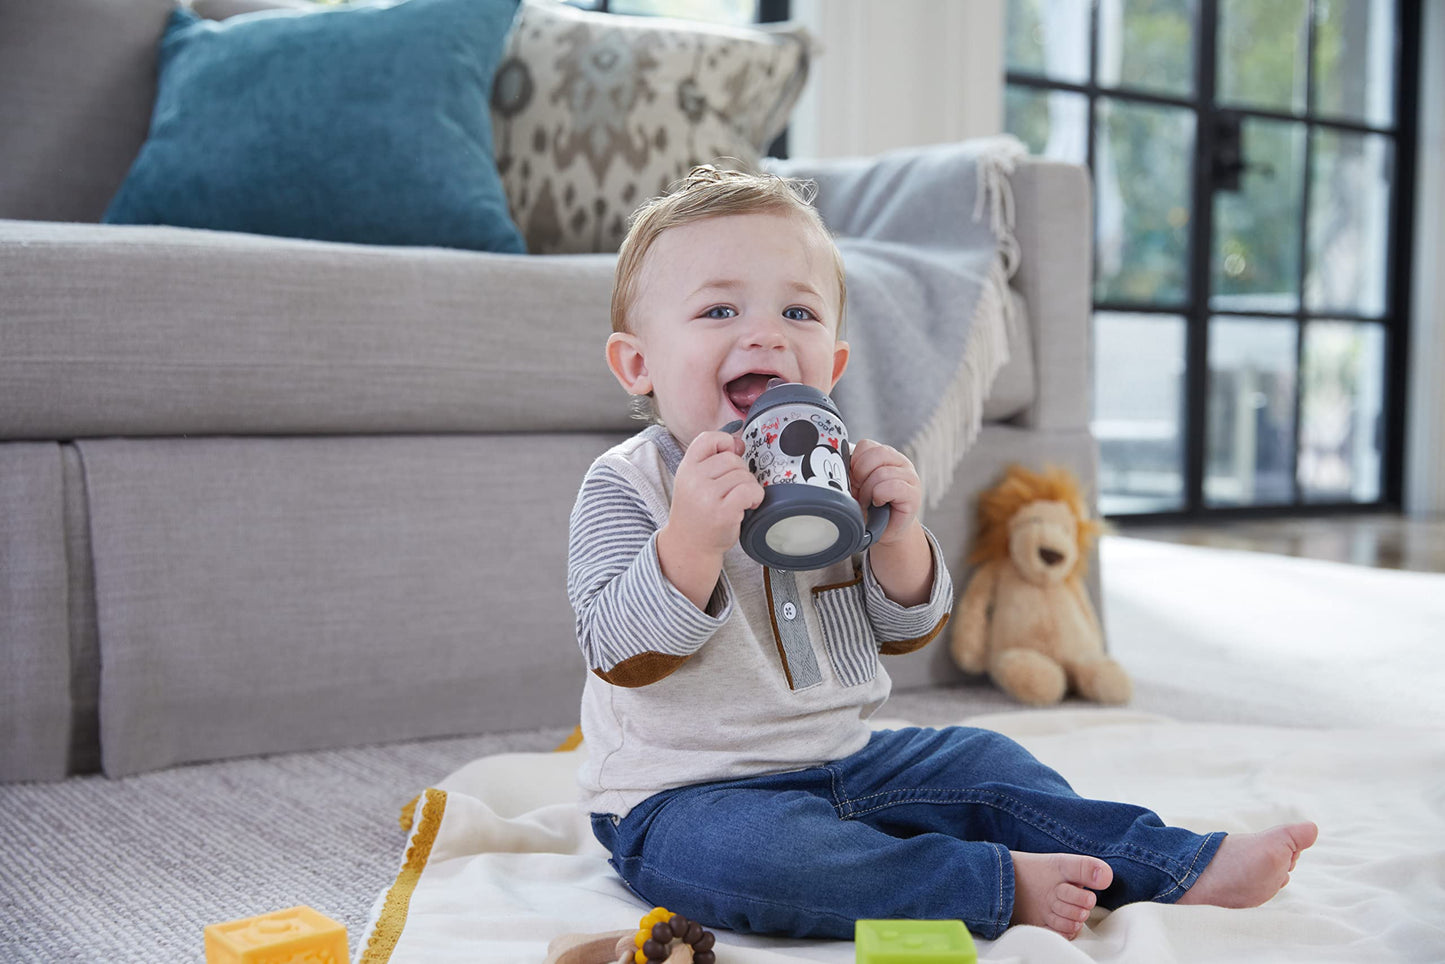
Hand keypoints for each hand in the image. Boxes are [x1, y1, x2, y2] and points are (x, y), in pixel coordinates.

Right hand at [664, 431, 764, 559]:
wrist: (690, 546)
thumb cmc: (697, 513)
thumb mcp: (694, 481)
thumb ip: (712, 460)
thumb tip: (739, 442)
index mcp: (686, 468)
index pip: (708, 438)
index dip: (725, 442)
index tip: (729, 456)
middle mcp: (694, 479)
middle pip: (732, 458)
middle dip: (740, 472)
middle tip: (733, 489)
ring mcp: (708, 495)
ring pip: (744, 475)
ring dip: (749, 486)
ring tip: (740, 500)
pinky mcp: (724, 511)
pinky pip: (751, 490)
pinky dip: (756, 496)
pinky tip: (749, 505)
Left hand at [849, 439, 922, 546]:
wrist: (881, 530)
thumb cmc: (866, 506)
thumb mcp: (853, 485)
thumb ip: (849, 470)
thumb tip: (836, 460)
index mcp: (883, 455)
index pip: (866, 445)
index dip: (854, 462)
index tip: (853, 479)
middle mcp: (899, 461)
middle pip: (876, 453)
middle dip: (861, 474)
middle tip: (859, 490)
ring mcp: (909, 476)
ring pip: (882, 472)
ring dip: (868, 491)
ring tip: (868, 501)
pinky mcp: (913, 494)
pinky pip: (893, 487)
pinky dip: (880, 496)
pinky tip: (879, 503)